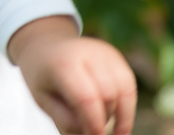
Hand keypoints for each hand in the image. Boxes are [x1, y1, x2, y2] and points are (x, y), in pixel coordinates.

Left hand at [8, 15, 136, 134]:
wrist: (45, 47)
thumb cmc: (44, 78)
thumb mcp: (44, 100)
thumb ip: (67, 120)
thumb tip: (92, 133)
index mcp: (63, 63)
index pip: (85, 97)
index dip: (94, 123)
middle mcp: (87, 52)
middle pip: (108, 95)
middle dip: (103, 118)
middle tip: (91, 129)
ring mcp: (104, 52)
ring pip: (124, 91)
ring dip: (118, 114)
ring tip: (100, 122)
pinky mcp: (116, 56)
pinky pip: (129, 86)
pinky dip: (126, 106)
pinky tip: (118, 121)